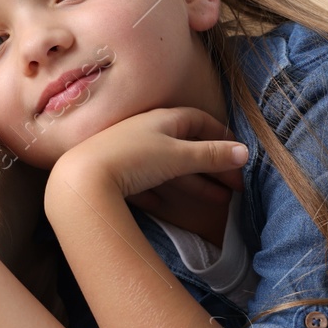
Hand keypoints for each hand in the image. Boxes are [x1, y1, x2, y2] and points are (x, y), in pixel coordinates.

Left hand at [49, 107, 247, 219]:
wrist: (83, 177)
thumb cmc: (134, 158)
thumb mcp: (178, 156)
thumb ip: (211, 155)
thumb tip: (244, 152)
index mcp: (163, 119)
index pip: (199, 120)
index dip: (221, 134)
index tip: (238, 153)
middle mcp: (147, 131)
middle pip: (188, 146)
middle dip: (214, 166)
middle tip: (236, 185)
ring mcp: (131, 152)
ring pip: (172, 167)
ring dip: (197, 183)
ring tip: (220, 201)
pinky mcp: (118, 174)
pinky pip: (149, 181)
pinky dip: (167, 193)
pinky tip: (175, 208)